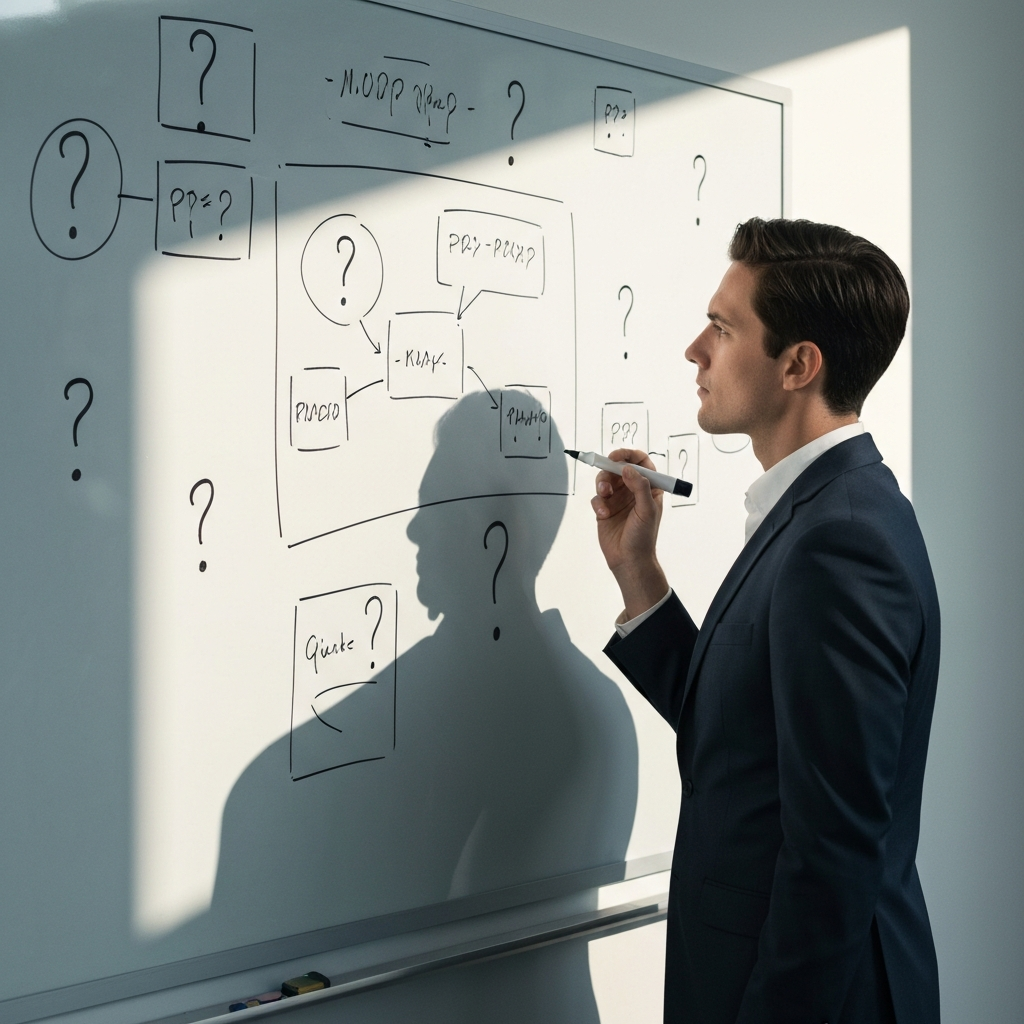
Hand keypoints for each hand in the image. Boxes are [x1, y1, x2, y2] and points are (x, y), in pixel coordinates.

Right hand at [591, 448, 668, 619]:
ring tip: (604, 496)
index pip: (640, 462)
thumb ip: (640, 487)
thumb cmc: (643, 537)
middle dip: (610, 470)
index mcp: (649, 487)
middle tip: (606, 478)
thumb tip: (628, 468)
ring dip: (602, 485)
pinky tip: (603, 515)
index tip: (616, 457)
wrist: (629, 560)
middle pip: (618, 468)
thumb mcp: (647, 510)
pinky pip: (597, 497)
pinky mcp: (605, 508)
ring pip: (605, 480)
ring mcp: (618, 499)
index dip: (628, 455)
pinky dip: (598, 504)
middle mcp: (633, 490)